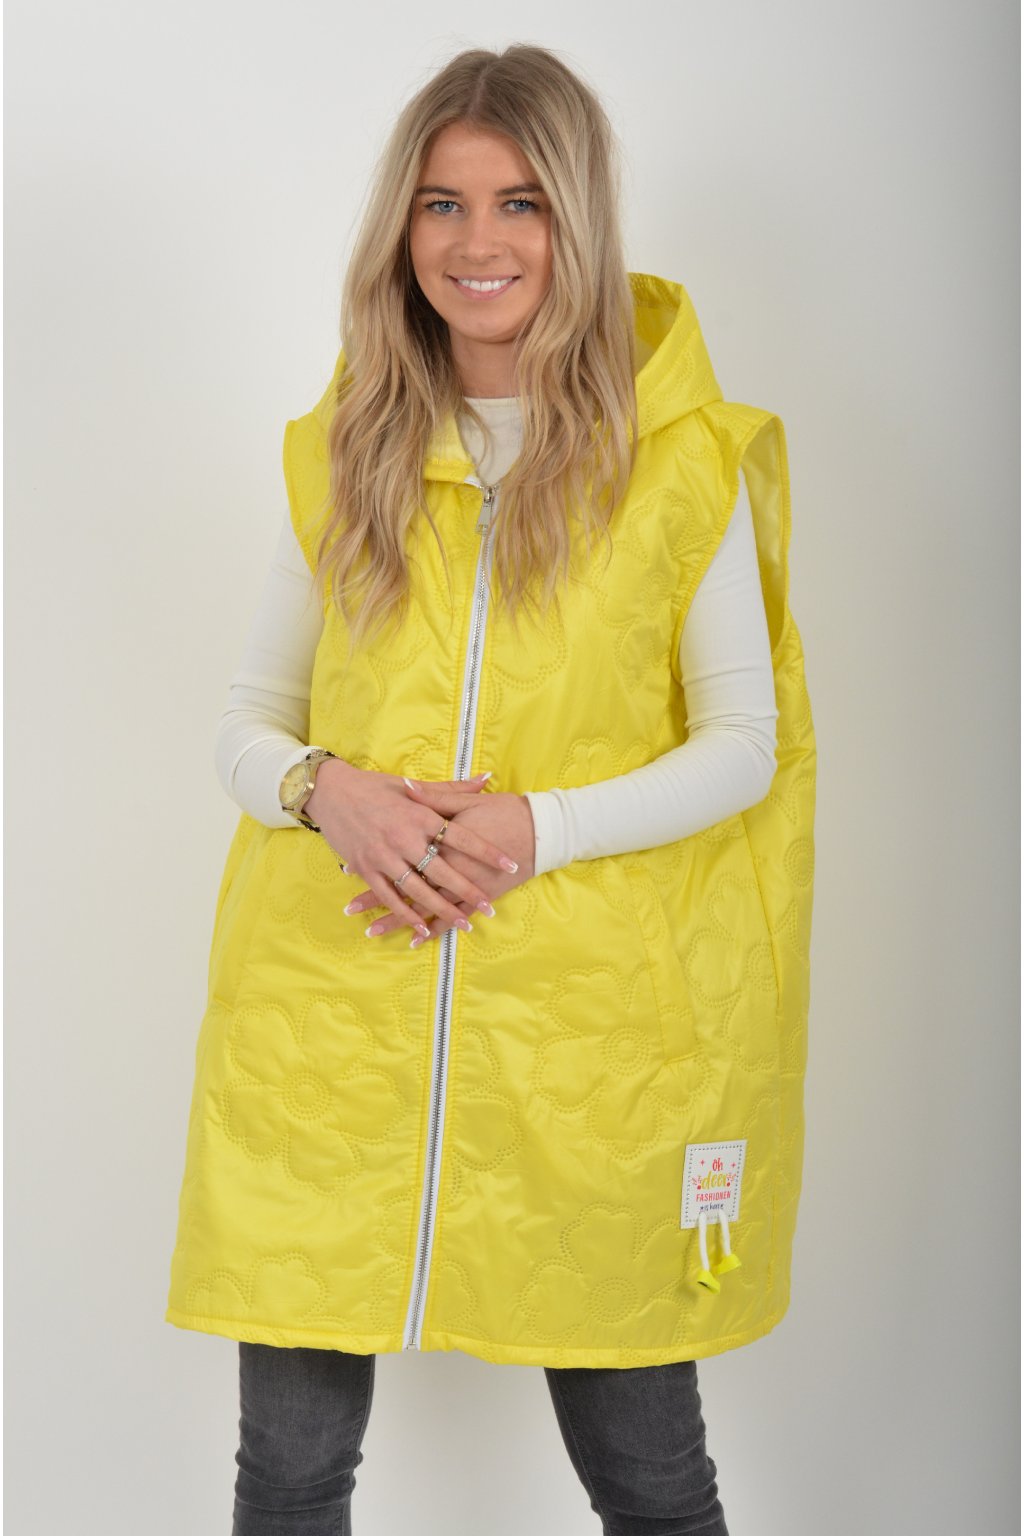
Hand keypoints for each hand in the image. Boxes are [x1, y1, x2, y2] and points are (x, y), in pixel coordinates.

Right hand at [306, 759, 520, 938]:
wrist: (330, 791)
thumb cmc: (374, 786)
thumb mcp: (413, 785)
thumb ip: (451, 789)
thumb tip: (487, 779)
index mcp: (421, 815)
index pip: (462, 836)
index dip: (488, 852)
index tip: (510, 864)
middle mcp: (404, 837)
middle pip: (443, 870)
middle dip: (469, 891)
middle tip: (489, 907)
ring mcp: (384, 855)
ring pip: (419, 890)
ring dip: (442, 910)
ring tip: (464, 923)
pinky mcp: (365, 868)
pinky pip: (389, 897)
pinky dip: (406, 915)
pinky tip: (423, 929)